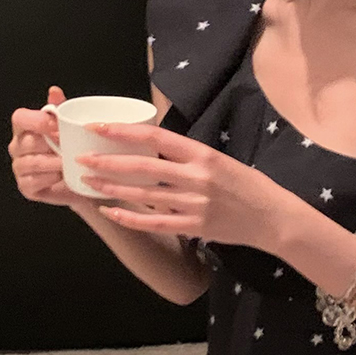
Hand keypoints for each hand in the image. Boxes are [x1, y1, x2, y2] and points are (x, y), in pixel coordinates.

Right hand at [8, 85, 82, 208]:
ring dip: (53, 162)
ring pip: (32, 163)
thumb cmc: (69, 148)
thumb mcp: (68, 127)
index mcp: (24, 128)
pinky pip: (34, 181)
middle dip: (50, 144)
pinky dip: (51, 178)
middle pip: (28, 142)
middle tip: (69, 145)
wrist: (78, 178)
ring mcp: (19, 167)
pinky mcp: (25, 186)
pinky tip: (62, 175)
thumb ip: (60, 109)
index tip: (56, 125)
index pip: (19, 118)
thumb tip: (54, 91)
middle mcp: (17, 146)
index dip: (36, 121)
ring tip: (69, 161)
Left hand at [76, 122, 283, 248]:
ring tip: (89, 182)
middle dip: (108, 161)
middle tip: (82, 158)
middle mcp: (197, 177)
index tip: (98, 127)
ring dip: (113, 188)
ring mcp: (195, 204)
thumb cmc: (246, 185)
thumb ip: (187, 156)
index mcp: (203, 154)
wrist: (273, 217)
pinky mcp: (195, 227)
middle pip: (143, 166)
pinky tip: (111, 212)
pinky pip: (155, 222)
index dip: (123, 131)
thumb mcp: (219, 160)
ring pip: (144, 195)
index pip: (156, 136)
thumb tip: (151, 147)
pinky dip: (130, 218)